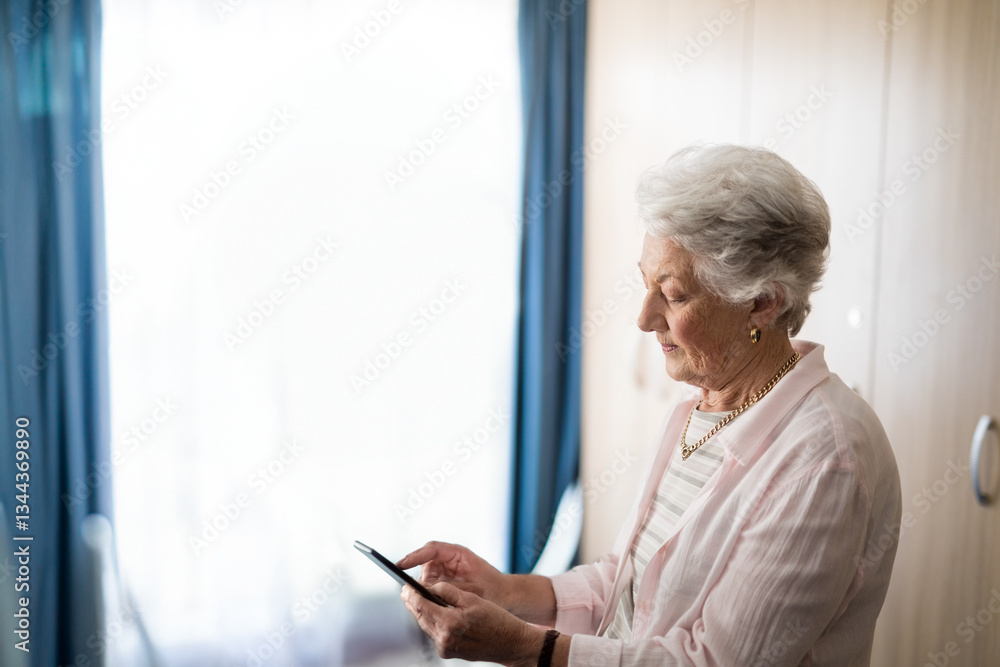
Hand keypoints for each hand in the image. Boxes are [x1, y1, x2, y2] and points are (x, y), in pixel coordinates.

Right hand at [396, 541, 508, 607]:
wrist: (505, 597)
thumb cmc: (493, 590)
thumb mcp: (471, 589)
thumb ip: (448, 588)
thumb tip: (425, 589)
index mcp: (457, 553)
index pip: (431, 549)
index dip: (415, 556)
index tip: (401, 564)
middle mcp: (448, 559)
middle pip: (424, 566)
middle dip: (418, 581)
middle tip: (411, 595)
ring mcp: (445, 570)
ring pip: (425, 579)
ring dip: (424, 591)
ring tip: (425, 603)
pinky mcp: (443, 582)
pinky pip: (430, 588)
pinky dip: (428, 597)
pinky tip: (430, 606)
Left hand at [401, 581, 543, 666]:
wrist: (510, 643)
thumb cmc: (496, 620)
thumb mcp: (472, 599)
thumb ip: (449, 591)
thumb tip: (432, 587)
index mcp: (450, 622)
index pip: (422, 605)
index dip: (411, 594)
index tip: (405, 586)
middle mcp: (444, 638)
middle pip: (420, 617)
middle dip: (413, 603)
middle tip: (408, 591)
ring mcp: (445, 648)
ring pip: (426, 626)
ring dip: (422, 613)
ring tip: (419, 600)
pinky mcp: (448, 652)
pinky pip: (434, 634)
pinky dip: (432, 622)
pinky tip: (434, 613)